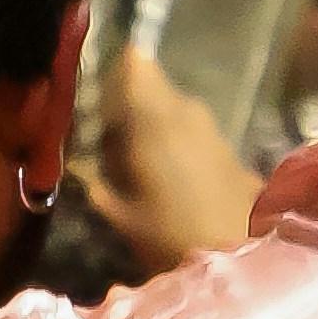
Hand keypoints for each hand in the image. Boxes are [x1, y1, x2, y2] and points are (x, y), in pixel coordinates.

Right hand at [84, 41, 261, 269]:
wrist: (237, 255)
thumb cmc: (168, 235)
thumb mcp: (118, 212)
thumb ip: (94, 180)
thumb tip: (80, 159)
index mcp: (153, 117)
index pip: (134, 63)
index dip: (115, 71)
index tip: (99, 96)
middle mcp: (185, 110)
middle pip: (153, 86)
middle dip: (131, 103)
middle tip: (112, 138)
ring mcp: (211, 126)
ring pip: (174, 108)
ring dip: (156, 123)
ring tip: (140, 161)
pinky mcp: (229, 145)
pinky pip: (193, 129)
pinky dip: (179, 141)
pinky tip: (172, 175)